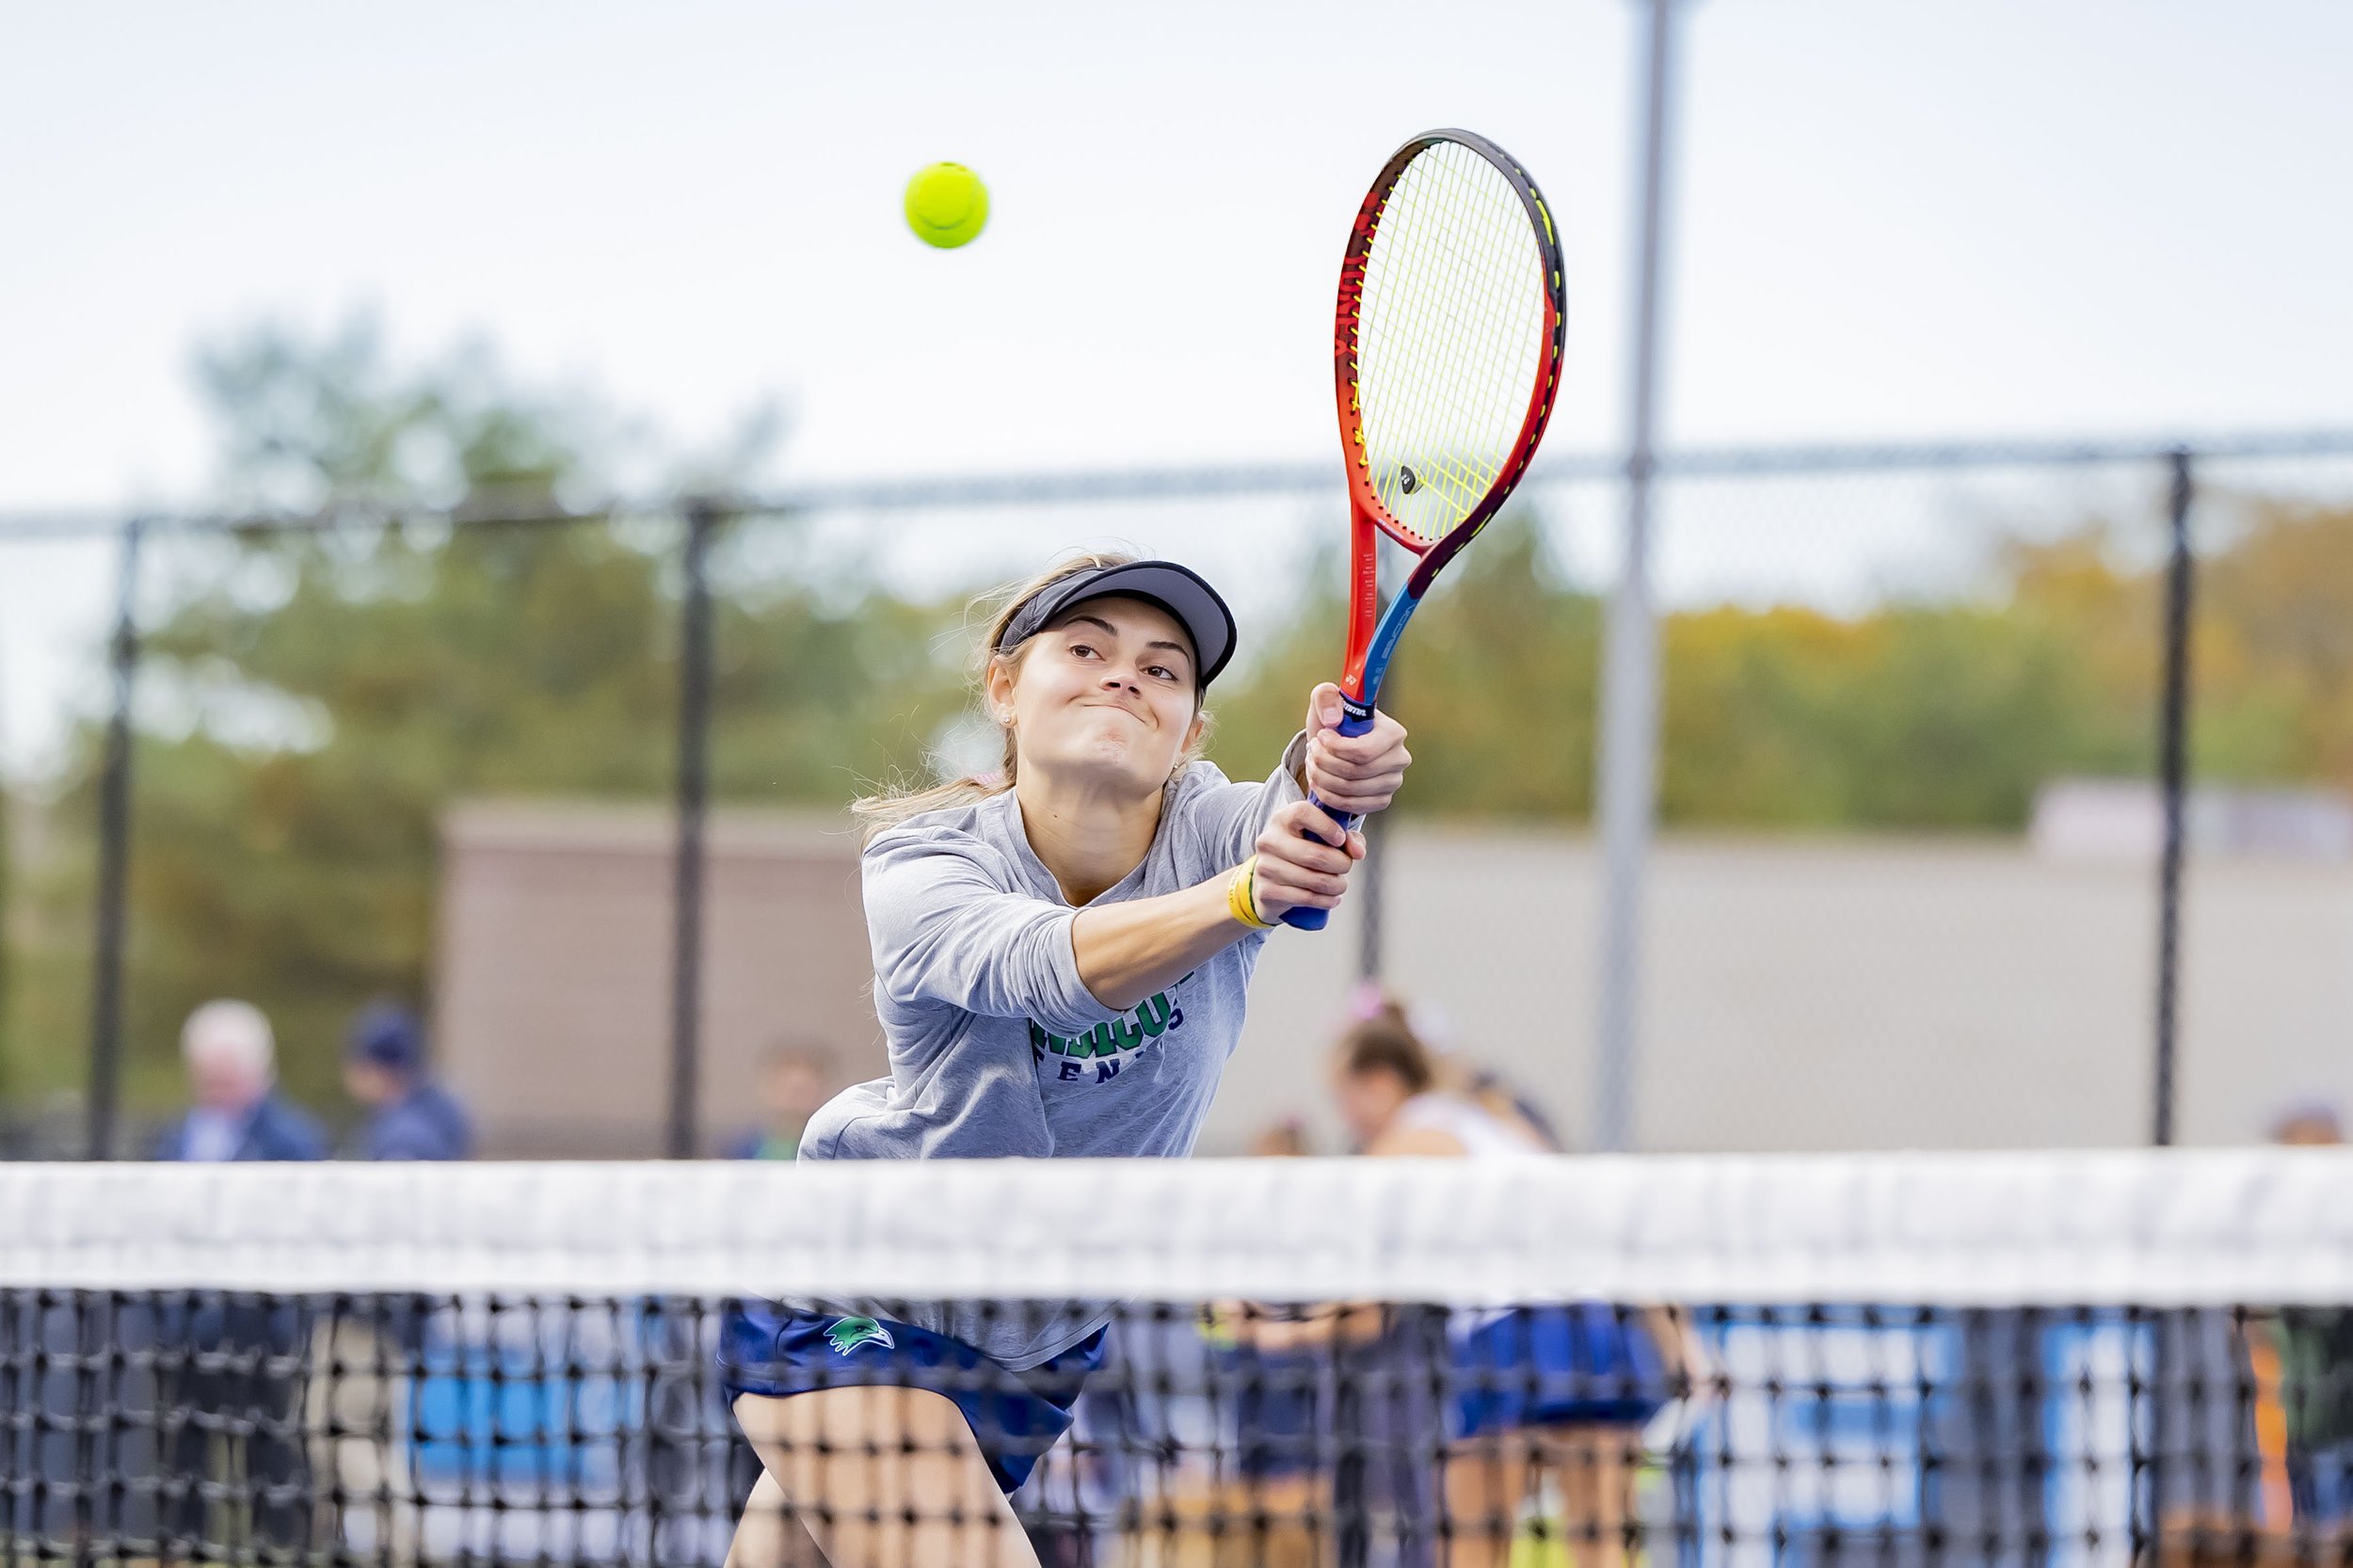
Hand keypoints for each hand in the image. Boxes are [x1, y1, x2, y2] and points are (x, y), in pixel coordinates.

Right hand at [1250, 800, 1366, 918]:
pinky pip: (1306, 898)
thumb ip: (1348, 838)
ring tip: (1340, 884)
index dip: (1327, 826)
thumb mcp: (1325, 838)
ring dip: (1336, 885)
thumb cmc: (1304, 853)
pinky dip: (1326, 900)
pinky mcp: (1266, 891)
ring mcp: (1265, 867)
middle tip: (1346, 867)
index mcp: (1283, 819)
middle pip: (1314, 855)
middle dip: (1341, 864)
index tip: (1341, 839)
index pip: (1302, 813)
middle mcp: (1269, 840)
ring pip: (1313, 880)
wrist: (1269, 882)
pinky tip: (1333, 898)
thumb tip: (1358, 852)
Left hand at [1301, 682, 1409, 815]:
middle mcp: (1400, 758)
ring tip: (1313, 764)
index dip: (1334, 748)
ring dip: (1322, 778)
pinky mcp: (1383, 800)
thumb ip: (1325, 696)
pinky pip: (1352, 806)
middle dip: (1324, 763)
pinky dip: (1328, 796)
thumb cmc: (1334, 723)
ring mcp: (1393, 782)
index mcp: (1394, 732)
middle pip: (1354, 772)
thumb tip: (1333, 718)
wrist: (1336, 747)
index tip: (1320, 737)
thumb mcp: (1325, 702)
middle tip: (1312, 752)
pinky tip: (1319, 782)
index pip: (1363, 751)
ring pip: (1350, 790)